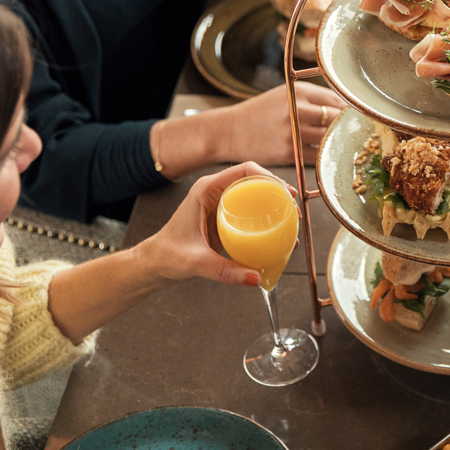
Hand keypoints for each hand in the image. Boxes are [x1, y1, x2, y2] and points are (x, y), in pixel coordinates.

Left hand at [137, 162, 286, 286]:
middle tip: (293, 209)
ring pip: (254, 195)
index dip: (269, 177)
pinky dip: (265, 218)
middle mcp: (215, 193)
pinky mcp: (225, 219)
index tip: (285, 193)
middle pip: (254, 181)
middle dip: (278, 191)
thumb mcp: (196, 263)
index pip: (244, 171)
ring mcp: (221, 205)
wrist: (156, 263)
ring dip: (274, 204)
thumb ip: (225, 271)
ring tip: (291, 220)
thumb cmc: (167, 255)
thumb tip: (256, 277)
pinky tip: (278, 233)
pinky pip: (250, 211)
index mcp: (206, 190)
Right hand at [215, 81, 346, 165]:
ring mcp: (294, 132)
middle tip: (360, 131)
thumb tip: (347, 108)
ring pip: (329, 137)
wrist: (229, 131)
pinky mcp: (290, 152)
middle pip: (337, 118)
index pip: (337, 99)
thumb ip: (313, 99)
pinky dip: (325, 154)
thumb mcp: (285, 95)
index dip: (350, 109)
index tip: (359, 115)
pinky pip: (318, 155)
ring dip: (339, 141)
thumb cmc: (262, 112)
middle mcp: (298, 110)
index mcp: (299, 92)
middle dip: (349, 125)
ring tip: (347, 143)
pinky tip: (329, 154)